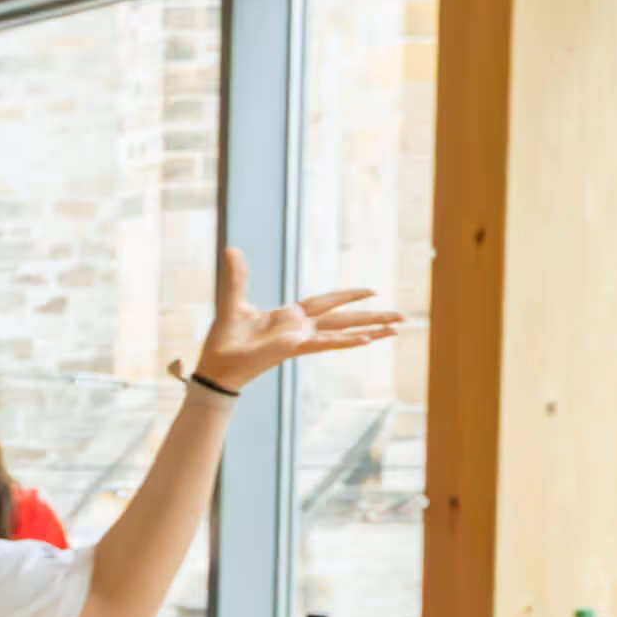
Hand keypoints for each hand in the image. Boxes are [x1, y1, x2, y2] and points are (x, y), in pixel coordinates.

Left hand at [188, 246, 400, 396]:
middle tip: (403, 317)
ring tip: (397, 329)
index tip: (373, 291)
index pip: (327, 302)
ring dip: (370, 330)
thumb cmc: (224, 341)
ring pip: (343, 332)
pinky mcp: (294, 348)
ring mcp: (300, 339)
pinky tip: (369, 340)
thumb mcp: (233, 303)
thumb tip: (231, 249)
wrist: (214, 366)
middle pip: (345, 318)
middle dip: (373, 316)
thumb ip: (238, 278)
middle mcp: (301, 328)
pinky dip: (347, 341)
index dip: (349, 296)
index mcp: (290, 317)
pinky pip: (326, 343)